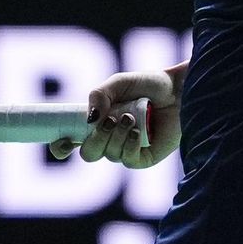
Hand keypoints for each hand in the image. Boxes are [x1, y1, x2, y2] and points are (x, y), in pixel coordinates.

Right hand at [49, 64, 185, 169]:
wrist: (181, 90)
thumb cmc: (149, 84)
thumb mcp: (118, 83)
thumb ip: (99, 95)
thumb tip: (89, 119)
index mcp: (97, 122)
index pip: (70, 141)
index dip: (61, 146)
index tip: (62, 143)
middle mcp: (109, 138)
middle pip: (88, 153)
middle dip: (94, 139)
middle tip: (108, 121)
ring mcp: (126, 150)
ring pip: (108, 155)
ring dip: (116, 136)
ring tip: (130, 117)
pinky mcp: (144, 158)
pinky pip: (127, 160)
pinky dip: (129, 144)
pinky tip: (137, 131)